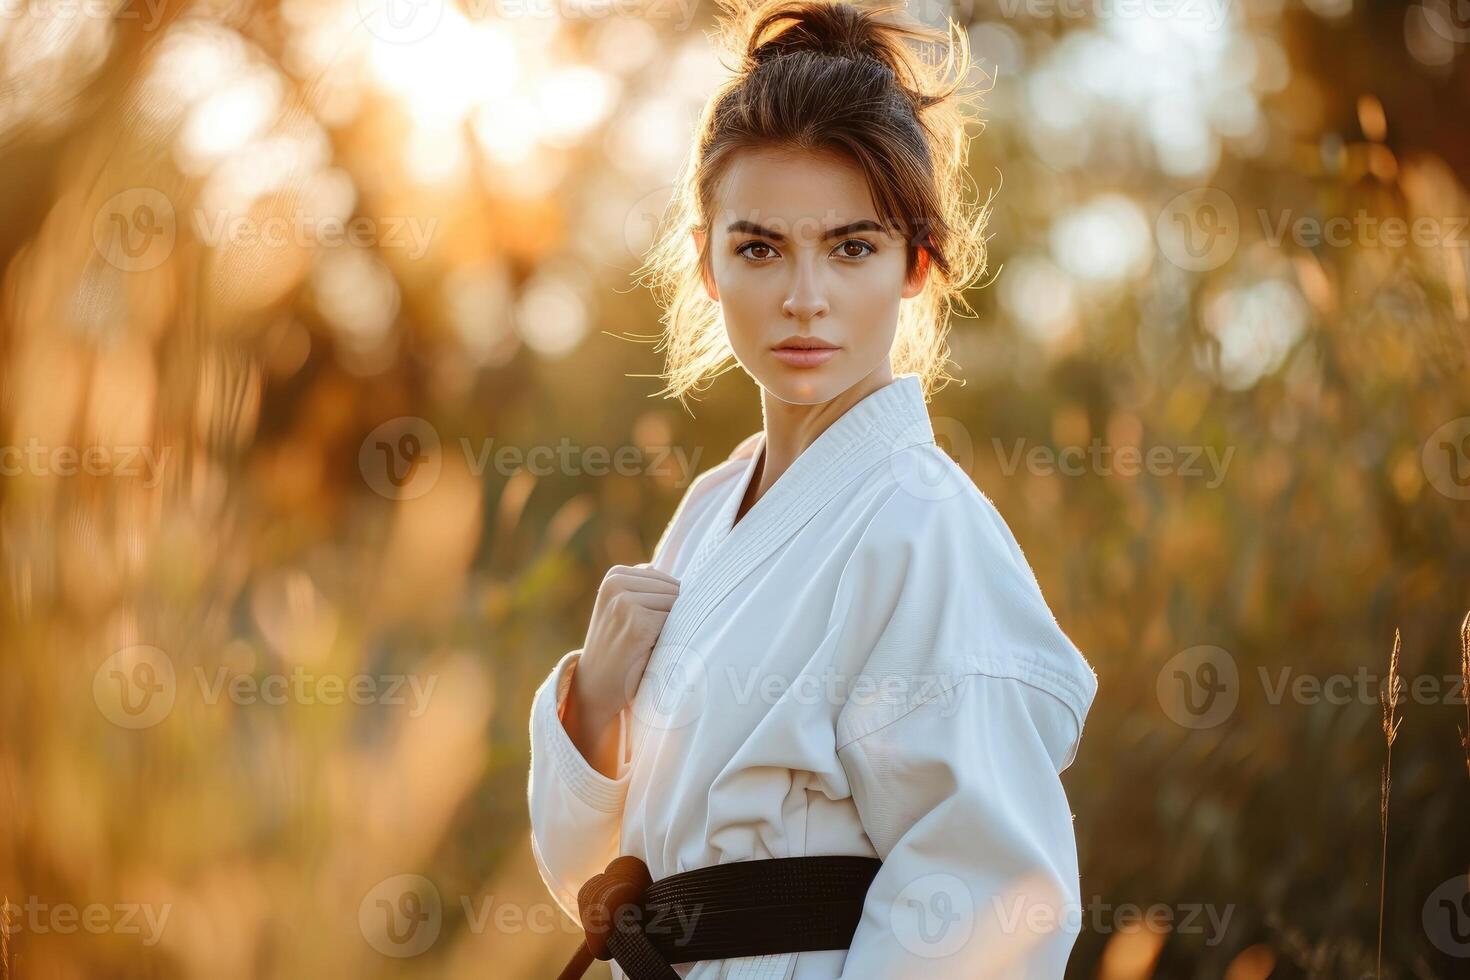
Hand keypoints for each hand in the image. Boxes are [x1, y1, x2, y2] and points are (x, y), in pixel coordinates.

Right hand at [568, 562, 679, 741]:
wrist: (595, 686)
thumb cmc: (618, 648)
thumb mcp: (624, 608)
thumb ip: (644, 587)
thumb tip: (670, 568)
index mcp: (615, 575)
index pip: (666, 579)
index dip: (668, 607)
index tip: (649, 628)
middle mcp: (616, 584)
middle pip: (674, 590)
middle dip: (673, 616)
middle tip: (653, 640)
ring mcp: (625, 602)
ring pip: (676, 605)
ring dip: (673, 627)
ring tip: (651, 645)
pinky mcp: (637, 623)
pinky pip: (675, 622)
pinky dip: (672, 639)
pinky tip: (653, 652)